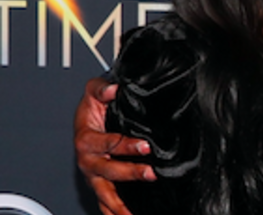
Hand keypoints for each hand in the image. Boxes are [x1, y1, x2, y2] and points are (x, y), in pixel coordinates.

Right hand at [74, 77, 154, 214]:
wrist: (85, 118)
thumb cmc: (92, 106)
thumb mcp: (94, 91)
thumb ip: (102, 88)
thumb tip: (113, 89)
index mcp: (86, 139)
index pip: (107, 143)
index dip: (125, 145)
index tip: (144, 146)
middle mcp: (88, 159)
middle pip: (108, 170)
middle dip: (129, 172)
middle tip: (150, 173)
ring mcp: (93, 174)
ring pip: (104, 192)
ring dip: (119, 203)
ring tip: (132, 213)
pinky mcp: (99, 182)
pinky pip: (104, 202)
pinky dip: (112, 211)